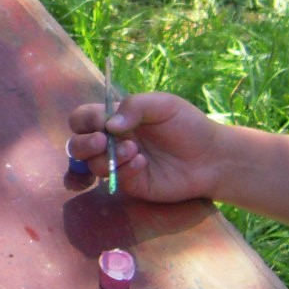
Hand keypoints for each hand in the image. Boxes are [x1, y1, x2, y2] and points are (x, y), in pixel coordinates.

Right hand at [65, 91, 223, 203]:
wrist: (211, 157)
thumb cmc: (188, 125)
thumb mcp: (164, 105)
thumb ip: (135, 106)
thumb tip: (109, 125)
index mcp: (116, 119)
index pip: (83, 119)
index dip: (86, 120)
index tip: (103, 122)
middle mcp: (113, 142)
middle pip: (77, 145)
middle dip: (84, 144)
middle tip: (103, 141)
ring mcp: (120, 164)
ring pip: (91, 165)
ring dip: (108, 157)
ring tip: (134, 152)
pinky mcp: (131, 184)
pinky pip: (113, 179)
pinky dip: (124, 170)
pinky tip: (143, 164)